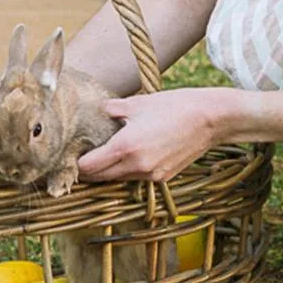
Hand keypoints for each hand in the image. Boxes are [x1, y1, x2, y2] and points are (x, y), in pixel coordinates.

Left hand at [78, 88, 230, 182]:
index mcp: (125, 146)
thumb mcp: (138, 102)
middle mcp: (136, 165)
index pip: (88, 166)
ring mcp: (151, 174)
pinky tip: (132, 155)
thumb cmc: (175, 106)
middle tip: (84, 156)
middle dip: (89, 170)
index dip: (76, 162)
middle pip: (100, 178)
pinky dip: (129, 170)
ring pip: (118, 179)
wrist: (210, 119)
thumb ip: (112, 109)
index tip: (72, 153)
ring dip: (109, 171)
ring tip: (107, 155)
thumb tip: (100, 110)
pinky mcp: (163, 177)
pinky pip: (137, 177)